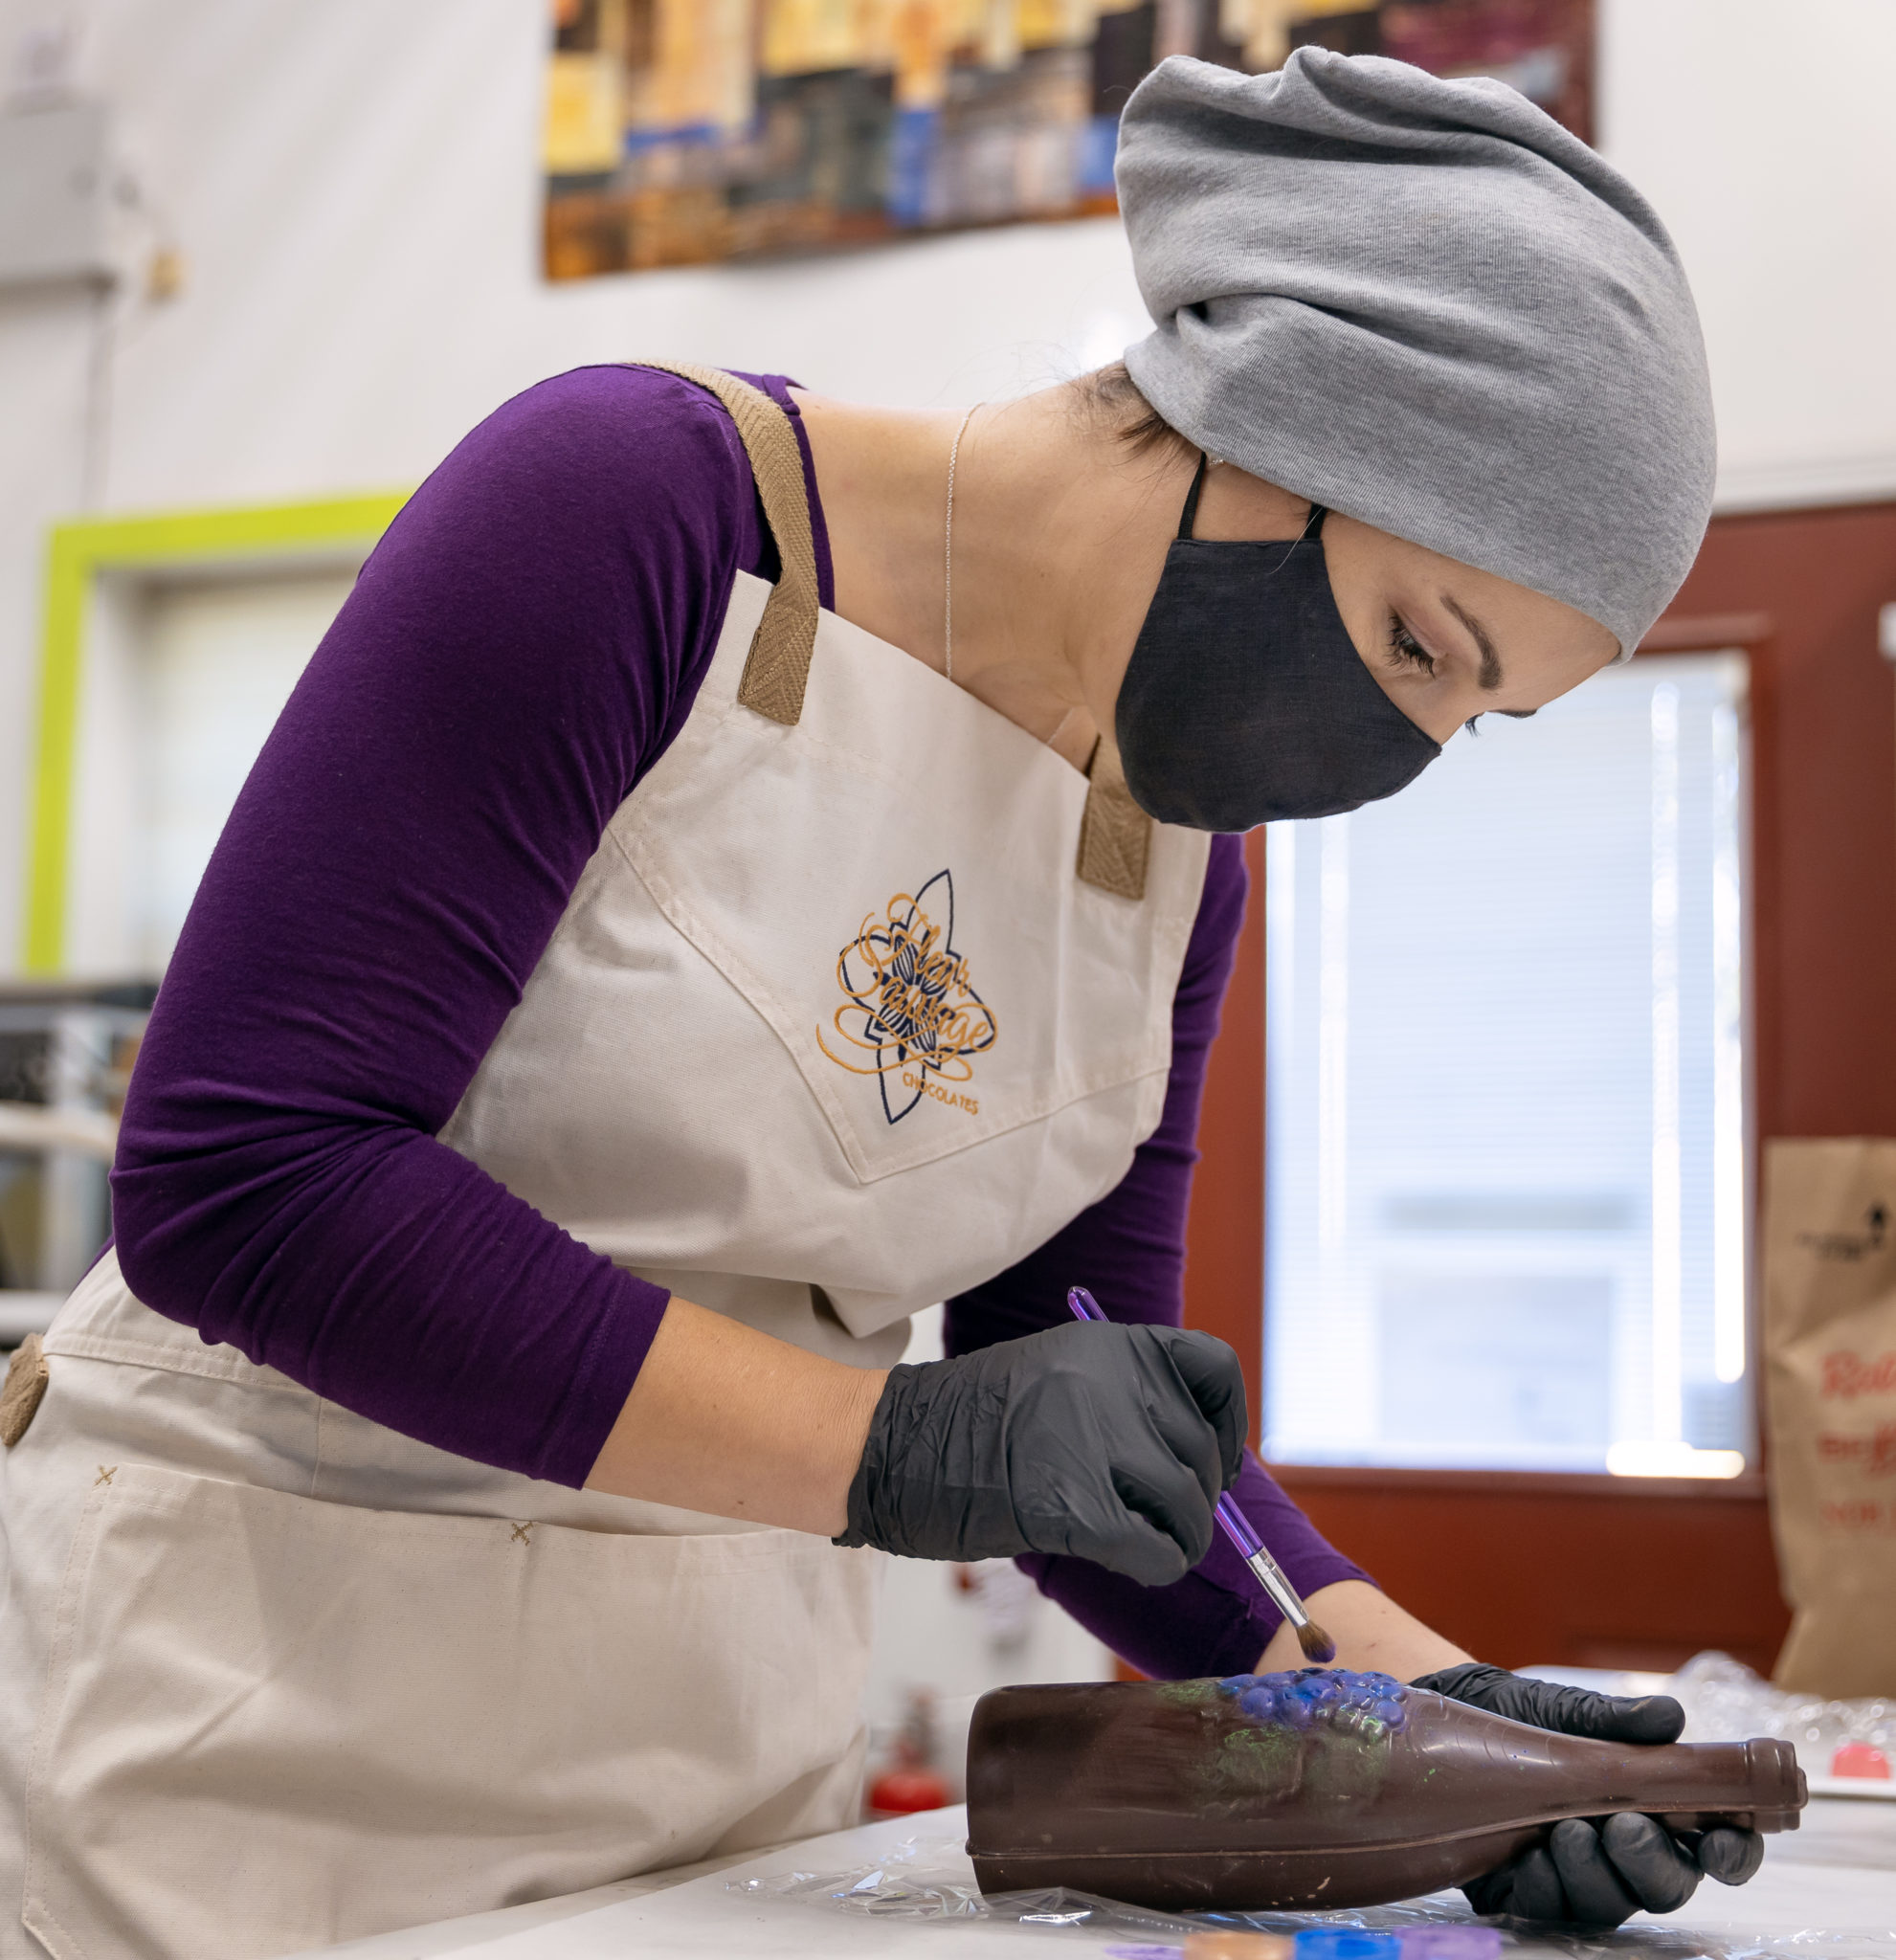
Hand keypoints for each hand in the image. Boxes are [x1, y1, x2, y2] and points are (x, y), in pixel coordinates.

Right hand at [835, 1322, 1245, 1584]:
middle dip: (1197, 1496)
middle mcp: (1111, 1384)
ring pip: (1190, 1506)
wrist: (889, 1446)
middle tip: (1164, 1518)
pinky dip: (1156, 1565)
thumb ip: (1120, 1399)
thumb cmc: (966, 1422)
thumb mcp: (1055, 1376)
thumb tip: (1193, 1458)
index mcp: (1108, 1345)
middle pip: (1204, 1451)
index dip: (1229, 1425)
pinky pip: (1157, 1550)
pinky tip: (1131, 1563)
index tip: (1216, 1460)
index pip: (1216, 1372)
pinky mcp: (1074, 1506)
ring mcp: (1094, 1442)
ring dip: (1180, 1537)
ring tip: (1146, 1545)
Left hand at [1416, 1662, 1765, 1925]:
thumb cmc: (1516, 1714)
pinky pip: (1549, 1911)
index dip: (1731, 1850)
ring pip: (1611, 1904)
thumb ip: (1615, 1720)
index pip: (1713, 1842)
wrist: (1442, 1716)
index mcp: (1651, 1805)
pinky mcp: (1525, 1892)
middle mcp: (1622, 1850)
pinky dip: (1546, 1888)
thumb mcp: (1562, 1710)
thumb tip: (1670, 1716)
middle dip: (1653, 1863)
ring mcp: (1576, 1875)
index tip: (1721, 1843)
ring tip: (1569, 1832)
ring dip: (1597, 1875)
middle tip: (1623, 1827)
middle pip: (1667, 1884)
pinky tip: (1530, 1858)